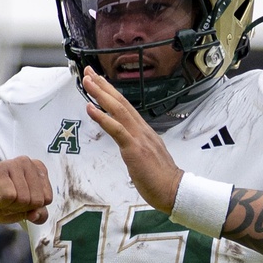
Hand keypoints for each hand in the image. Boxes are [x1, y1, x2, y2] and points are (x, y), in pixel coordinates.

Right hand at [0, 157, 53, 224]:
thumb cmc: (1, 203)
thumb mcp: (24, 212)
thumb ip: (39, 214)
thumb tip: (37, 214)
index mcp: (39, 170)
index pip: (47, 199)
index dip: (30, 207)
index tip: (17, 199)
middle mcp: (28, 162)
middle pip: (36, 200)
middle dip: (19, 207)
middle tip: (6, 198)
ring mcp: (13, 163)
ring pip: (23, 199)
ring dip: (8, 205)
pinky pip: (9, 196)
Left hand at [82, 67, 183, 213]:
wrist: (175, 190)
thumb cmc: (161, 178)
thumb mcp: (147, 156)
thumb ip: (138, 146)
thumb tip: (130, 143)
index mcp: (144, 131)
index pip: (125, 107)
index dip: (111, 92)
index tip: (99, 80)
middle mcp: (142, 130)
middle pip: (121, 102)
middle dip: (103, 86)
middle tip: (89, 72)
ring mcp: (139, 138)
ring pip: (118, 110)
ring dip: (101, 95)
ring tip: (88, 82)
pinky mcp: (135, 149)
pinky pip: (117, 130)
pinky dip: (103, 118)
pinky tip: (91, 108)